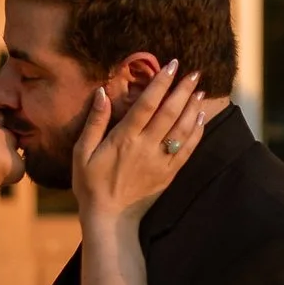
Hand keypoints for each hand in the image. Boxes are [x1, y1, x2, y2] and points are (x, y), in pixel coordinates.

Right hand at [71, 58, 211, 228]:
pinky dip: (196, 133)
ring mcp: (160, 162)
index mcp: (124, 139)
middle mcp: (146, 147)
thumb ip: (95, 122)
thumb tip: (102, 93)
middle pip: (170, 113)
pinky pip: (187, 150)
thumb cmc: (91, 185)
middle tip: (195, 72)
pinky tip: (201, 119)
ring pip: (182, 130)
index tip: (172, 65)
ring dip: (193, 108)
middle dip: (183, 90)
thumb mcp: (83, 152)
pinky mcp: (168, 174)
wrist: (109, 219)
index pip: (147, 104)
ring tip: (200, 90)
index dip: (161, 83)